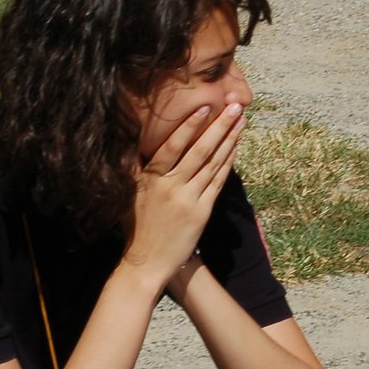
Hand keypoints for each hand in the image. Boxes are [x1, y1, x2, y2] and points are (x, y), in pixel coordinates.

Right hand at [124, 104, 243, 287]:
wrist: (147, 262)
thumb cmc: (135, 225)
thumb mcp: (127, 192)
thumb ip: (130, 165)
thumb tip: (127, 138)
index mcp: (152, 179)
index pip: (173, 146)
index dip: (190, 126)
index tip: (205, 107)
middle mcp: (172, 187)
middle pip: (200, 151)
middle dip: (220, 127)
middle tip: (235, 107)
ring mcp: (189, 200)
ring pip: (213, 164)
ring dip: (229, 141)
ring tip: (241, 121)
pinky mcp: (202, 213)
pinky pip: (218, 183)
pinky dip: (228, 163)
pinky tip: (235, 148)